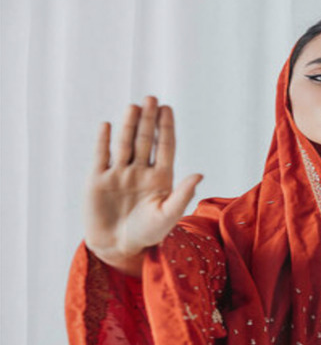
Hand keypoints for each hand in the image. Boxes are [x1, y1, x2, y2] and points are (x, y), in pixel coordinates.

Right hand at [84, 96, 202, 268]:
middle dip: (148, 121)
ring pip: (125, 144)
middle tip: (152, 98)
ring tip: (134, 106)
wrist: (118, 246)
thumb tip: (199, 174)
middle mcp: (140, 172)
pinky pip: (101, 156)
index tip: (167, 109)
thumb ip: (183, 194)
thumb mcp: (168, 215)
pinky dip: (104, 141)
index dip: (166, 128)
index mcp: (161, 179)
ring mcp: (119, 174)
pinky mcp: (97, 180)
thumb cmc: (148, 233)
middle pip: (145, 141)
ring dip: (129, 125)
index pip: (165, 148)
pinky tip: (108, 125)